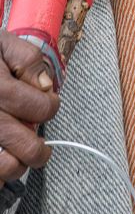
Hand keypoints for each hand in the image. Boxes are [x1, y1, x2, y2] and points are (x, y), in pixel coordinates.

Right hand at [0, 30, 59, 183]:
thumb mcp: (0, 45)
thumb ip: (27, 60)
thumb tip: (44, 86)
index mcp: (0, 90)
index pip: (41, 109)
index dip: (51, 106)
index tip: (49, 105)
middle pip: (27, 147)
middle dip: (39, 149)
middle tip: (40, 146)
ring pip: (5, 168)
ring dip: (16, 165)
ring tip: (15, 156)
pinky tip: (0, 161)